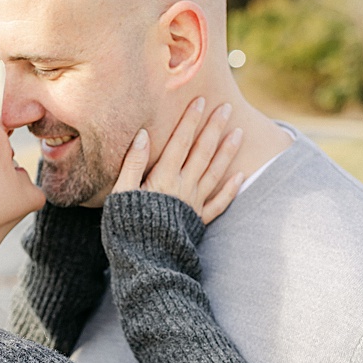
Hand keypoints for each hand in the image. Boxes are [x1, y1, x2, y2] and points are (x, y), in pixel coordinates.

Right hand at [114, 97, 244, 223]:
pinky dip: (231, 189)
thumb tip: (144, 134)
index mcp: (163, 178)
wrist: (145, 261)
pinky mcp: (199, 221)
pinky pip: (219, 203)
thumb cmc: (127, 226)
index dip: (190, 120)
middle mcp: (184, 187)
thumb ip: (133, 163)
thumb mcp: (121, 192)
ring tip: (238, 132)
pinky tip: (240, 176)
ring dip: (227, 151)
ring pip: (215, 172)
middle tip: (226, 108)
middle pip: (202, 152)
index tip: (201, 101)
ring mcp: (194, 204)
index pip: (180, 142)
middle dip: (214, 128)